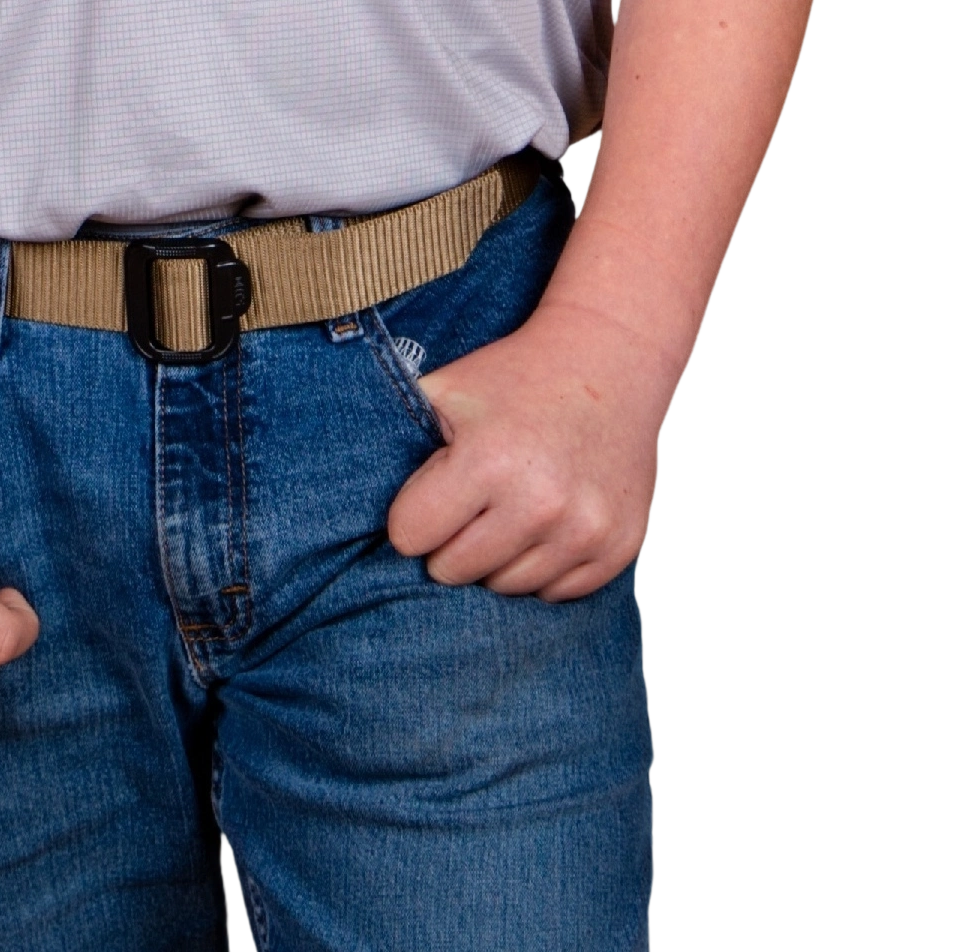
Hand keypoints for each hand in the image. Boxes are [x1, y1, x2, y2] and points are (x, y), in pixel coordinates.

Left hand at [382, 287, 687, 599]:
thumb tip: (335, 498)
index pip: (410, 538)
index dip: (414, 513)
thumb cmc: (513, 376)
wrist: (611, 359)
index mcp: (488, 461)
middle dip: (451, 538)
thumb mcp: (443, 389)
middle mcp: (540, 503)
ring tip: (510, 505)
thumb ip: (393, 439)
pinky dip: (543, 565)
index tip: (434, 488)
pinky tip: (547, 520)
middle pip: (453, 570)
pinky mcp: (617, 548)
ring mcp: (584, 530)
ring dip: (497, 556)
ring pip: (504, 587)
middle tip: (472, 499)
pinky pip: (554, 592)